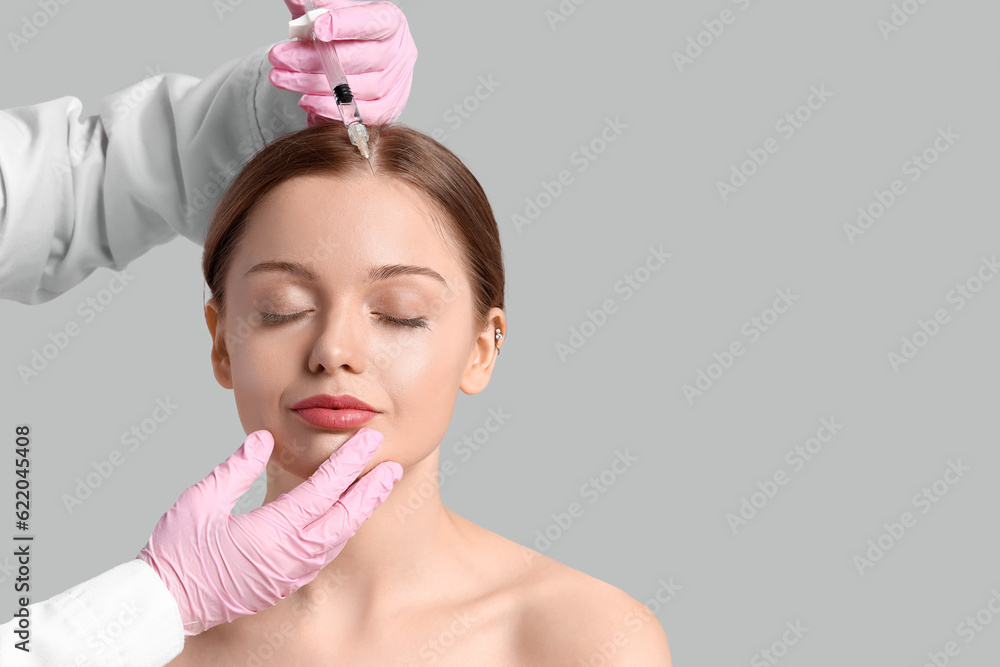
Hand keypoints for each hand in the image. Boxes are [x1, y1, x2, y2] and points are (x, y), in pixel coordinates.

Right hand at [136, 427, 401, 634]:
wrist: (164, 607)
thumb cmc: (176, 555)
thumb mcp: (200, 502)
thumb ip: (236, 469)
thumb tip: (263, 440)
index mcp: (272, 533)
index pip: (322, 491)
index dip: (348, 463)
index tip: (368, 441)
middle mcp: (289, 557)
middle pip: (343, 519)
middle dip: (370, 491)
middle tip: (391, 466)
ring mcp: (288, 574)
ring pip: (337, 539)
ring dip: (358, 511)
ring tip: (376, 488)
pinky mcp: (282, 584)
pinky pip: (323, 555)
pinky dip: (339, 532)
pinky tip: (344, 519)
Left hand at [269, 0, 417, 125]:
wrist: (353, 56)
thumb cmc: (343, 34)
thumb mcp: (327, 11)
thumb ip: (314, 4)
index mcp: (389, 21)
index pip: (372, 22)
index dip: (345, 25)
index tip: (317, 28)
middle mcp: (398, 52)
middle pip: (361, 59)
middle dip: (315, 59)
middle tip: (281, 57)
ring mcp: (396, 83)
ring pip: (359, 89)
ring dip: (315, 86)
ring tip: (284, 78)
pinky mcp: (389, 107)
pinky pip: (363, 115)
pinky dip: (333, 111)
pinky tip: (307, 101)